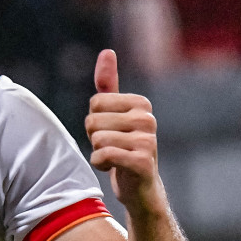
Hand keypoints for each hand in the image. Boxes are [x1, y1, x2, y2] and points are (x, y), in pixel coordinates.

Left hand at [85, 50, 164, 215]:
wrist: (140, 189)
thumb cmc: (123, 150)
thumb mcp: (114, 115)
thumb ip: (108, 85)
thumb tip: (107, 51)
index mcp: (141, 104)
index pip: (95, 102)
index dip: (94, 121)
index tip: (110, 133)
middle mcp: (148, 119)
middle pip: (93, 120)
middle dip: (94, 138)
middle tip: (112, 148)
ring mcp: (148, 141)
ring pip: (97, 138)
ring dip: (98, 152)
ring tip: (114, 159)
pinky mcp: (143, 162)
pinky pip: (103, 154)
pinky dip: (100, 163)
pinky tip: (113, 168)